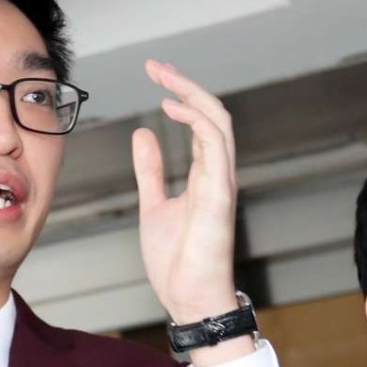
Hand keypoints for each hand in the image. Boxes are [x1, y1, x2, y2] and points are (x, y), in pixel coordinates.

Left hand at [132, 60, 251, 362]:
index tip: (156, 76)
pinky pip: (216, 145)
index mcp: (205, 174)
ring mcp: (222, 182)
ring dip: (191, 94)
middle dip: (186, 85)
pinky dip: (196, 120)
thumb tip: (145, 134)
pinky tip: (171, 108)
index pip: (201, 122)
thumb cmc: (177, 262)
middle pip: (213, 114)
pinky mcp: (219, 194)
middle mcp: (218, 173)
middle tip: (156, 66)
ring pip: (218, 122)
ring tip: (163, 78)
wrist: (189, 299)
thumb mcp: (154, 204)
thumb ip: (151, 170)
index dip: (182, 95)